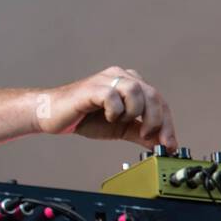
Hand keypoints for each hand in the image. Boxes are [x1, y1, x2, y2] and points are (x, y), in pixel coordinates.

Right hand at [34, 66, 177, 149]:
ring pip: (136, 91)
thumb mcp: (119, 128)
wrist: (52, 116)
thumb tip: (160, 144)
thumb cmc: (83, 117)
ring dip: (134, 113)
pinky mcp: (93, 87)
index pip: (158, 100)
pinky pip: (113, 96)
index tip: (169, 144)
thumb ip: (140, 133)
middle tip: (148, 137)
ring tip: (119, 121)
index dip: (167, 123)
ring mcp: (106, 79)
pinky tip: (106, 116)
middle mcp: (120, 76)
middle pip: (152, 94)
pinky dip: (115, 111)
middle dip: (156, 120)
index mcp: (130, 83)